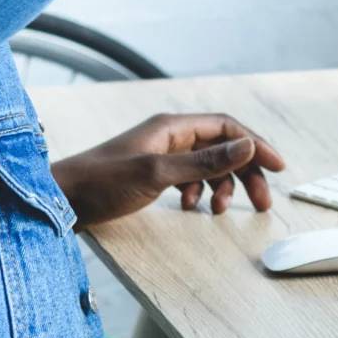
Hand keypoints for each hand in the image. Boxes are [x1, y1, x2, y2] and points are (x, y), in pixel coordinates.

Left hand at [50, 113, 286, 226]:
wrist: (59, 200)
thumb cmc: (101, 183)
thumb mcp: (158, 174)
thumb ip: (204, 162)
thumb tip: (247, 147)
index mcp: (172, 127)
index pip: (227, 128)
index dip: (255, 145)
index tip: (278, 168)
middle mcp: (169, 136)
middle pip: (222, 148)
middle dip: (244, 173)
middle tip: (261, 201)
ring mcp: (160, 155)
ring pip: (206, 166)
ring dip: (221, 186)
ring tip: (219, 211)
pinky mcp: (151, 174)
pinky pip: (189, 179)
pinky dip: (198, 193)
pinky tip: (191, 209)